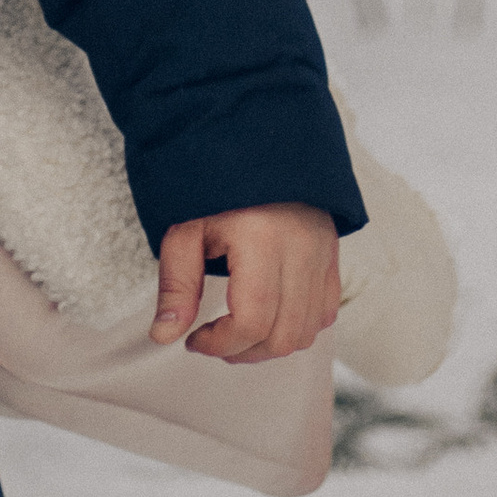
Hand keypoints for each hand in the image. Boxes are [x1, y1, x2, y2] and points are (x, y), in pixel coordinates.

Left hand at [152, 202, 340, 363]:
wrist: (258, 144)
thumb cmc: (217, 185)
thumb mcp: (185, 228)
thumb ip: (176, 285)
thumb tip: (164, 336)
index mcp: (262, 239)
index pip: (252, 320)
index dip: (220, 344)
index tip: (195, 340)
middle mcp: (301, 248)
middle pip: (282, 335)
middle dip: (243, 352)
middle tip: (214, 341)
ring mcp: (322, 252)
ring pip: (307, 331)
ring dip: (270, 346)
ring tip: (238, 333)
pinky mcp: (332, 254)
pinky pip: (325, 312)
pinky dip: (298, 327)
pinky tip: (269, 317)